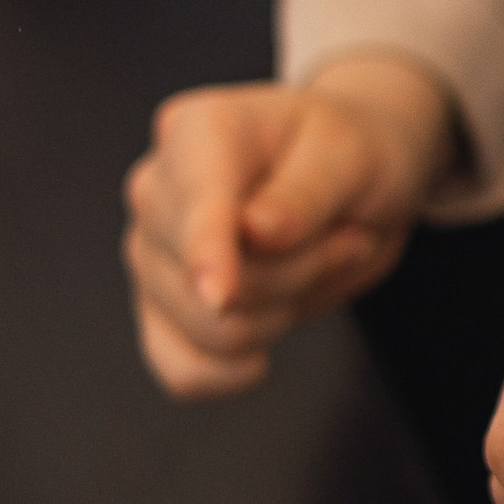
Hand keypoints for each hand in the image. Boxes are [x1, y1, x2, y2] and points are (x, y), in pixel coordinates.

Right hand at [123, 52, 453, 395]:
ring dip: (284, 311)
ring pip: (210, 332)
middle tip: (344, 237)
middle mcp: (156, 190)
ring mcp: (149, 253)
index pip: (195, 203)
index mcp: (198, 132)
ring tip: (315, 261)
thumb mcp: (353, 154)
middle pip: (216, 280)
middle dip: (299, 274)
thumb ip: (307, 191)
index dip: (207, 251)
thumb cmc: (349, 153)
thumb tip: (254, 234)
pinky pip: (182, 371)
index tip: (219, 295)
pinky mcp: (160, 309)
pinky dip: (231, 371)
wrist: (349, 179)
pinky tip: (268, 340)